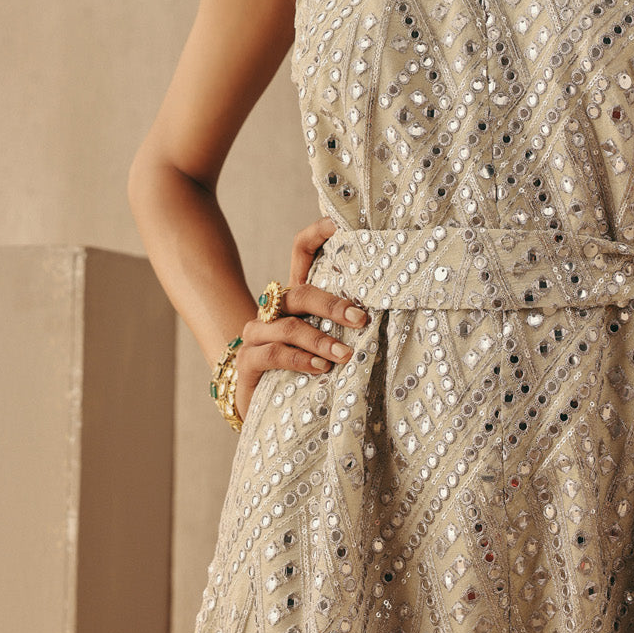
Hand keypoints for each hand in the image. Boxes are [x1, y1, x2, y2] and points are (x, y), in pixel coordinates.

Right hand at [234, 217, 366, 418]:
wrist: (263, 408)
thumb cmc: (303, 370)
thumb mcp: (327, 344)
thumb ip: (345, 327)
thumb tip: (385, 313)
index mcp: (296, 298)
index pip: (301, 252)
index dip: (317, 234)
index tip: (338, 224)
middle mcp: (273, 310)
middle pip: (301, 292)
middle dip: (333, 305)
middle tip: (361, 319)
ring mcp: (257, 334)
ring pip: (290, 326)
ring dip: (321, 340)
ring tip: (345, 354)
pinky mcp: (247, 360)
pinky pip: (275, 353)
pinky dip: (300, 359)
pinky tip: (320, 369)